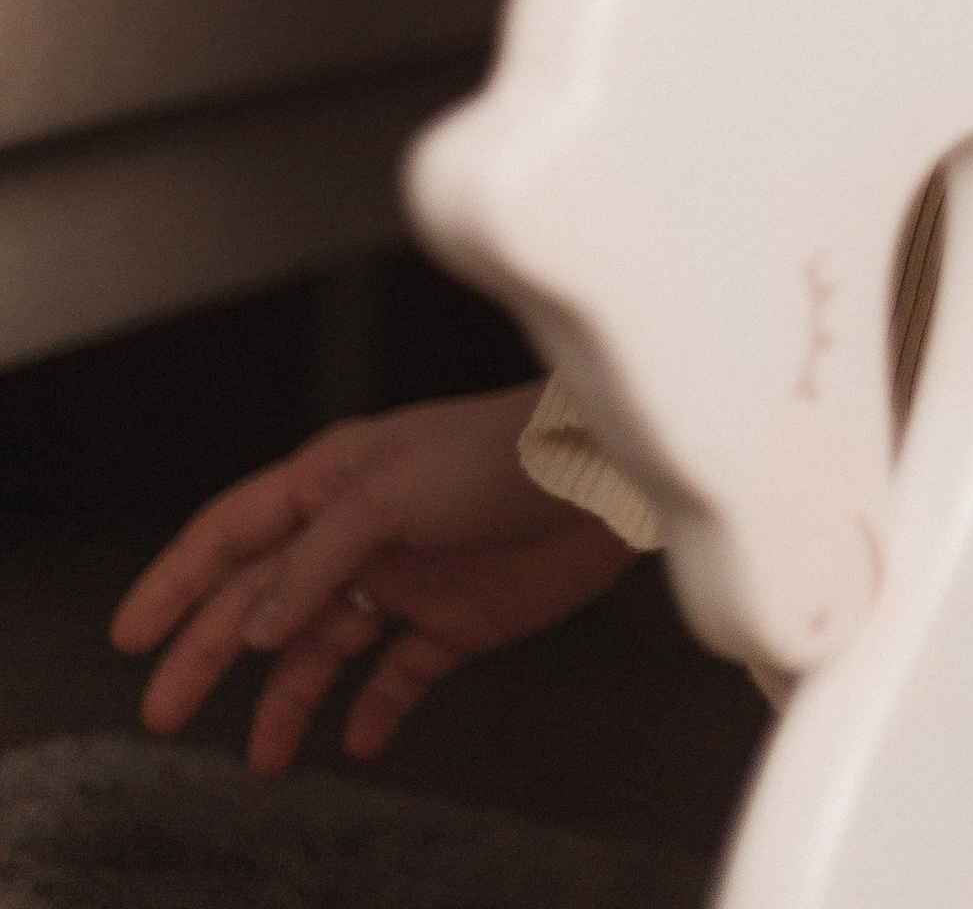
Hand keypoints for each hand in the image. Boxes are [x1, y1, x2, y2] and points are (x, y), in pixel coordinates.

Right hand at [111, 382, 633, 771]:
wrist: (603, 476)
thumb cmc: (497, 456)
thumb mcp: (392, 493)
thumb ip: (317, 559)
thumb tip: (254, 628)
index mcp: (332, 483)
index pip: (232, 534)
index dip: (176, 582)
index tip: (128, 637)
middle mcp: (358, 532)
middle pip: (263, 599)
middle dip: (209, 654)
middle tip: (162, 715)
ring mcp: (406, 577)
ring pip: (323, 646)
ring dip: (288, 698)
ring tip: (262, 758)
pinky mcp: (456, 619)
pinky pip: (398, 673)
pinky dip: (372, 707)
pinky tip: (356, 740)